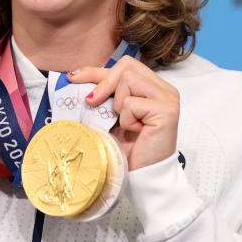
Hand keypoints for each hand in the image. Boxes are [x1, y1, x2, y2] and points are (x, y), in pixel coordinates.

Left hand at [66, 56, 178, 170]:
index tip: (73, 77)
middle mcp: (164, 89)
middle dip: (104, 83)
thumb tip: (75, 77)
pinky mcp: (167, 111)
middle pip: (127, 65)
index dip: (97, 71)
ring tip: (126, 124)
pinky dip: (127, 119)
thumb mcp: (110, 116)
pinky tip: (137, 132)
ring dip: (118, 105)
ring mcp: (168, 98)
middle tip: (92, 102)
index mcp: (152, 86)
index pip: (124, 66)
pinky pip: (132, 103)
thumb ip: (103, 95)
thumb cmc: (128, 148)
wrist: (142, 175)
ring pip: (129, 79)